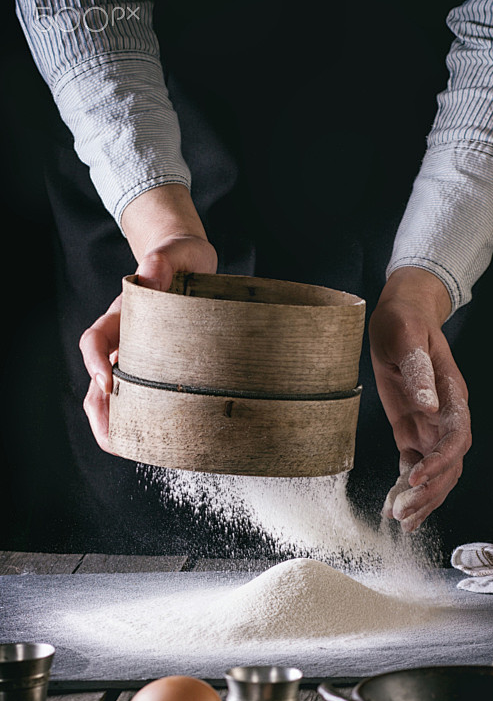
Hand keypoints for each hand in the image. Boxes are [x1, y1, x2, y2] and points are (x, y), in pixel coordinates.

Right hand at [79, 185, 217, 450]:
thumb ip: (161, 260)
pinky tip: (158, 438)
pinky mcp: (158, 366)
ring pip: (115, 394)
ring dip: (117, 422)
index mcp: (123, 314)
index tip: (106, 380)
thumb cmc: (182, 258)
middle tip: (112, 437)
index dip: (95, 361)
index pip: (96, 339)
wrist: (190, 261)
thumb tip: (149, 278)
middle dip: (100, 410)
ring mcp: (139, 354)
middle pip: (98, 378)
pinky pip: (143, 396)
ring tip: (128, 448)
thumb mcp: (179, 252)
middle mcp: (125, 338)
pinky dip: (144, 418)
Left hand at [369, 267, 471, 531]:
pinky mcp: (411, 431)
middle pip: (450, 465)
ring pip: (437, 473)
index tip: (415, 478)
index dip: (440, 462)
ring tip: (401, 521)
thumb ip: (419, 369)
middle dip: (430, 492)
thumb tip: (429, 406)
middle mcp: (446, 417)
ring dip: (423, 498)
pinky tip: (396, 508)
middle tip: (403, 513)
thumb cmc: (404, 322)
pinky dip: (408, 489)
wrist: (400, 316)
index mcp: (453, 396)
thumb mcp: (406, 337)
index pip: (456, 439)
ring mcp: (430, 426)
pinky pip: (416, 466)